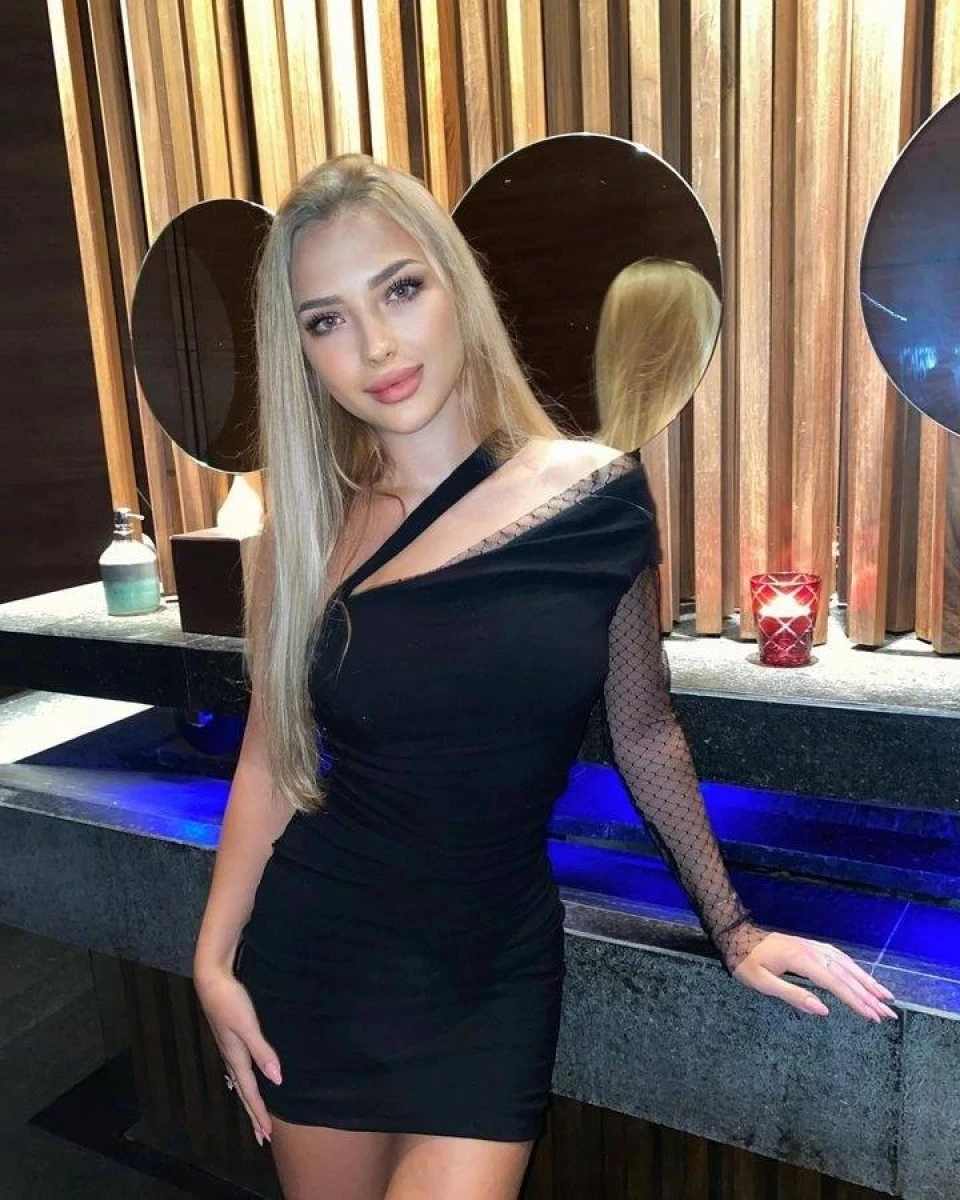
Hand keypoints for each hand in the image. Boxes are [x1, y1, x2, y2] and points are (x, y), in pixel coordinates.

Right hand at [194, 964, 281, 1144]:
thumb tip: (277, 1080)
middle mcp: (231, 1056)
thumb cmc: (229, 1001)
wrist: (211, 978)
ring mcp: (229, 1046)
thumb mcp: (247, 1026)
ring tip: (256, 1113)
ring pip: (241, 1081)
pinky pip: (240, 1067)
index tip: (268, 1134)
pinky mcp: (230, 1036)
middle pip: (244, 1091)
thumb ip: (262, 1052)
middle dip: (253, 1113)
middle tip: (262, 1136)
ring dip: (250, 1099)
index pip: (250, 1092)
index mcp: (235, 1057)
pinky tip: (249, 1076)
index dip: (259, 1113)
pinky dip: (246, 1081)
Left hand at [732, 932, 897, 1022]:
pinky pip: (838, 956)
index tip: (874, 1017)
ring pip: (846, 964)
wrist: (736, 936)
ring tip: (885, 996)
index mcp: (802, 960)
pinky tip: (861, 976)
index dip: (857, 1002)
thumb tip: (824, 1011)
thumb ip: (794, 996)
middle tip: (890, 1013)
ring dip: (867, 980)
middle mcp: (812, 951)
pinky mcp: (809, 945)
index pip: (837, 985)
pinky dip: (854, 968)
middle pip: (847, 975)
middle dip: (870, 994)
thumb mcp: (763, 983)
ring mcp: (812, 946)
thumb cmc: (746, 962)